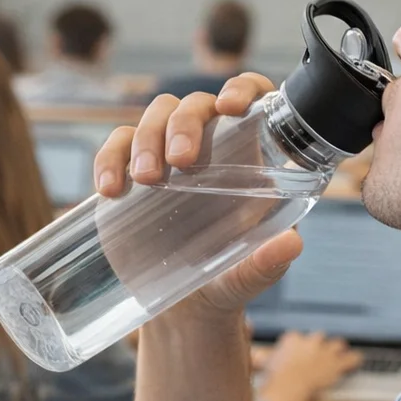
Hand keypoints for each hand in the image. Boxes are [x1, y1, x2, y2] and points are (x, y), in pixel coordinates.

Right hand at [93, 74, 301, 317]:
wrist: (185, 311)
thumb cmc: (228, 280)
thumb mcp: (249, 275)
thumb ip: (268, 263)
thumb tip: (290, 246)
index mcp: (249, 159)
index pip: (250, 100)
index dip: (241, 88)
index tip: (229, 106)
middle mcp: (209, 148)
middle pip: (195, 105)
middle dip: (185, 123)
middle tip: (180, 160)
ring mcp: (167, 157)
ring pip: (155, 116)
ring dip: (147, 138)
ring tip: (145, 179)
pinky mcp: (131, 174)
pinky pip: (117, 147)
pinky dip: (109, 158)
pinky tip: (109, 189)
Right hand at [256, 332, 363, 400]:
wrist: (288, 387)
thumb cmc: (274, 378)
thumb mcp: (260, 363)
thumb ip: (257, 358)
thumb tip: (253, 357)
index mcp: (292, 339)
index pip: (296, 337)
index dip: (298, 346)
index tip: (296, 352)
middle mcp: (310, 342)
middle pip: (318, 337)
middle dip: (318, 345)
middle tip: (317, 353)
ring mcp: (325, 352)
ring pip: (337, 344)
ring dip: (337, 349)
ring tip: (340, 351)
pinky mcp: (337, 365)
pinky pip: (351, 359)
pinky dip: (354, 360)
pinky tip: (358, 360)